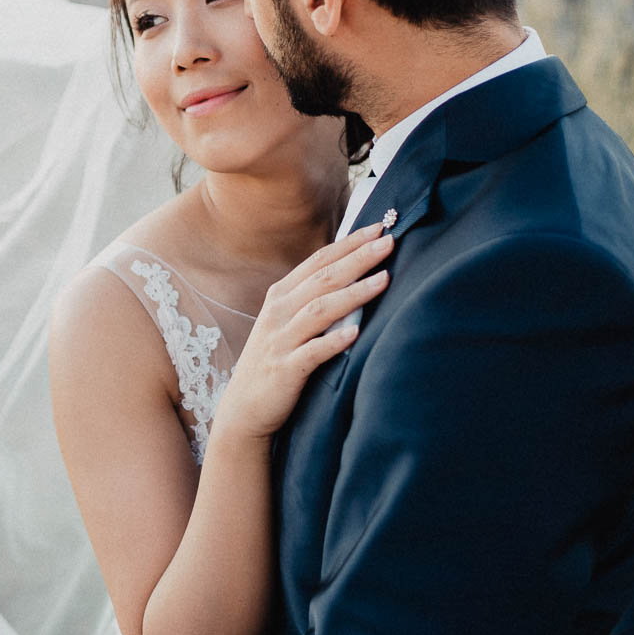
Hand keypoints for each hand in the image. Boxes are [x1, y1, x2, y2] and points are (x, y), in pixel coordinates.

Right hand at [214, 220, 394, 442]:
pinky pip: (312, 352)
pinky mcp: (285, 369)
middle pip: (323, 278)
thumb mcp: (287, 323)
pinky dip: (334, 341)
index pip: (319, 261)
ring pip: (320, 309)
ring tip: (384, 279)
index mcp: (280, 296)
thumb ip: (313, 298)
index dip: (348, 243)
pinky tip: (356, 333)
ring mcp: (280, 340)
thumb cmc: (275, 360)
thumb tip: (353, 274)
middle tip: (389, 241)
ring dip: (354, 292)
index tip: (378, 227)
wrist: (244, 407)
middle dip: (358, 258)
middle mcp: (278, 312)